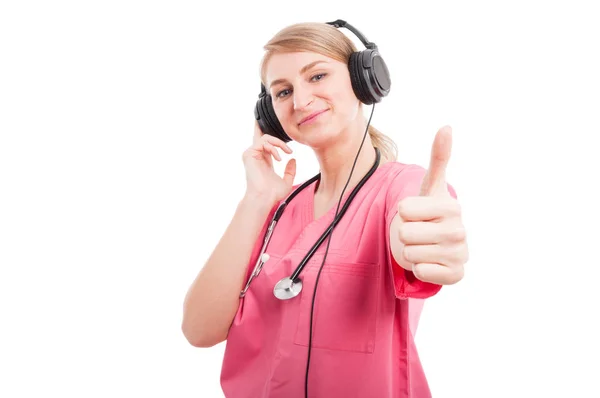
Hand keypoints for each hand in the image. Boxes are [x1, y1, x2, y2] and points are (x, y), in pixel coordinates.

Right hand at [241, 122, 296, 204]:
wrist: (264, 197)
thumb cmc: (273, 193)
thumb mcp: (286, 181)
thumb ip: (290, 170)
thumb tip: (293, 160)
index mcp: (263, 160)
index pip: (265, 142)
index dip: (269, 133)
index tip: (279, 127)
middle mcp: (256, 155)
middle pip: (263, 135)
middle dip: (278, 139)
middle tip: (289, 150)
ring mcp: (251, 154)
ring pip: (265, 137)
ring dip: (279, 144)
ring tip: (287, 153)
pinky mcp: (248, 154)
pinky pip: (262, 142)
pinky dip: (273, 148)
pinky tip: (279, 158)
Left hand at [397, 126, 468, 284]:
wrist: (438, 245)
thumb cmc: (429, 213)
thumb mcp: (430, 186)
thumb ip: (438, 157)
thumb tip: (446, 127)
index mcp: (451, 207)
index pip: (403, 209)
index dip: (404, 212)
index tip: (418, 213)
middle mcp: (459, 231)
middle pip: (404, 233)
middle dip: (405, 234)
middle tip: (419, 232)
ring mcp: (460, 254)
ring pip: (409, 253)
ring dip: (410, 251)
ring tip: (424, 246)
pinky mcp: (456, 275)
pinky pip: (421, 271)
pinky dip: (420, 269)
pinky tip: (431, 261)